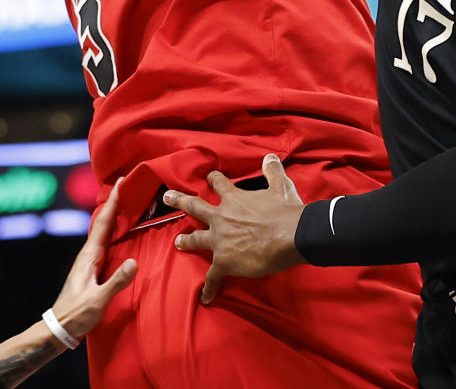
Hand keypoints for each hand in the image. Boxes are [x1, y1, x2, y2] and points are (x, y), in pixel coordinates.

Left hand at [49, 178, 136, 338]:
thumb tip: (134, 261)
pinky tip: (120, 231)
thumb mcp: (98, 300)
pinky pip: (105, 241)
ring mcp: (89, 260)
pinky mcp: (92, 267)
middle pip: (104, 221)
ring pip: (104, 230)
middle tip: (128, 184)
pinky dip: (113, 229)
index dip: (113, 200)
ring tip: (127, 201)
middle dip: (115, 201)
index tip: (121, 180)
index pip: (104, 221)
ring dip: (114, 214)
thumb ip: (116, 282)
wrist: (59, 328)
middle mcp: (89, 252)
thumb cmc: (76, 314)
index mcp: (90, 255)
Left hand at [164, 157, 305, 302]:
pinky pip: (213, 277)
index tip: (208, 177)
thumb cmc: (284, 210)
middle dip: (180, 201)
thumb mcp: (280, 186)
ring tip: (178, 242)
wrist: (288, 236)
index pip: (220, 184)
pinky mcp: (224, 262)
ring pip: (197, 239)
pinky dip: (209, 288)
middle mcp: (221, 218)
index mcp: (234, 200)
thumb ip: (272, 171)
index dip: (213, 179)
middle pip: (196, 207)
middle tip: (167, 197)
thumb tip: (270, 157)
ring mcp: (220, 241)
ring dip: (187, 240)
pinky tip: (205, 297)